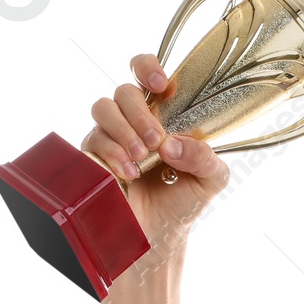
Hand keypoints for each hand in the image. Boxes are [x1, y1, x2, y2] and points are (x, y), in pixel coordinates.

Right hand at [80, 53, 229, 251]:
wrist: (160, 235)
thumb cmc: (184, 200)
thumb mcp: (211, 179)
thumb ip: (205, 156)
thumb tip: (175, 143)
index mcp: (163, 114)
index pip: (146, 73)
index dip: (147, 67)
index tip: (159, 84)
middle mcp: (133, 120)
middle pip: (124, 91)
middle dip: (140, 114)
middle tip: (156, 142)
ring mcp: (110, 136)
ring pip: (103, 109)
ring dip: (123, 131)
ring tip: (142, 160)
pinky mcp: (93, 156)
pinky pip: (93, 140)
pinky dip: (112, 154)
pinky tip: (128, 174)